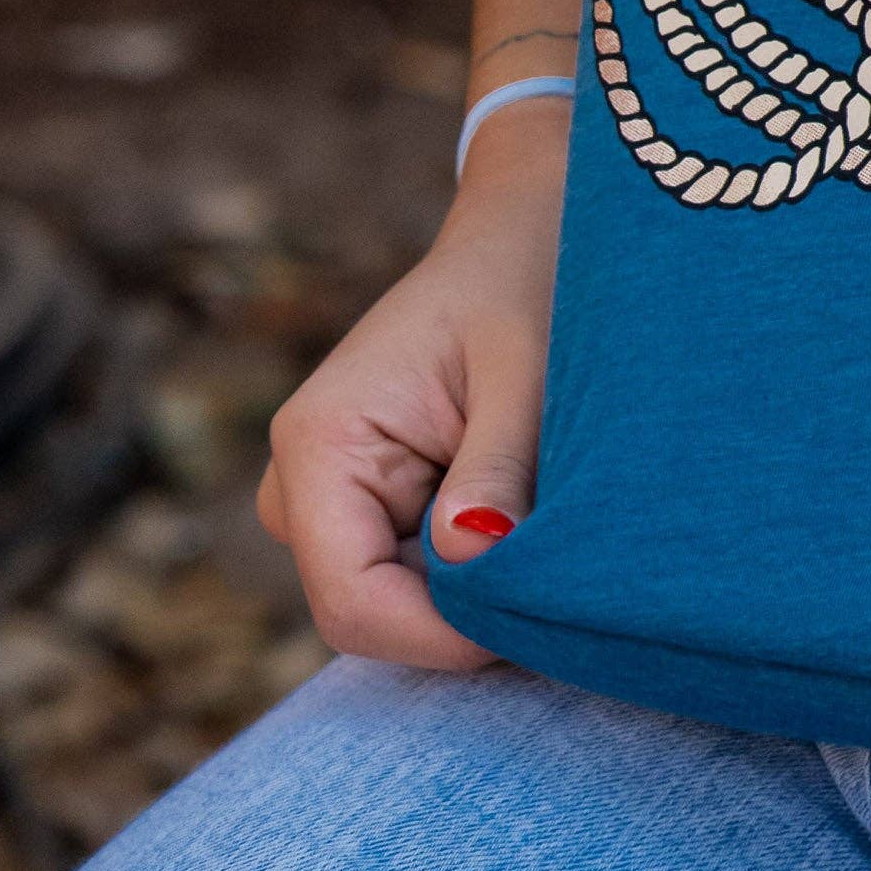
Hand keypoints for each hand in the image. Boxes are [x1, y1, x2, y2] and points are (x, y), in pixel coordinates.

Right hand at [256, 98, 564, 671]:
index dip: (442, 636)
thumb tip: (466, 557)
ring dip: (479, 592)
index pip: (354, 602)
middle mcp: (302, 482)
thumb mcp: (525, 371)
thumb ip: (496, 468)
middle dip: (467, 618)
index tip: (537, 620)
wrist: (524, 233)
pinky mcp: (370, 508)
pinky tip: (532, 520)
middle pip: (373, 613)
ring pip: (400, 605)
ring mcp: (331, 501)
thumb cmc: (526, 283)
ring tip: (555, 528)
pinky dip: (481, 568)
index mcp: (320, 443)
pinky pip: (419, 578)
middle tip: (568, 581)